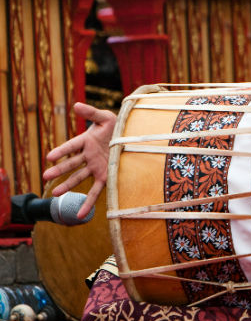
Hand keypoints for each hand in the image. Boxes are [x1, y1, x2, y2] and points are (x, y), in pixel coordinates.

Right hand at [42, 102, 116, 219]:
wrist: (133, 136)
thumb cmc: (118, 125)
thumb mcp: (106, 117)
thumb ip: (91, 113)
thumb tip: (75, 105)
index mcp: (87, 140)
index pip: (72, 146)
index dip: (61, 151)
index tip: (49, 157)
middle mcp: (89, 155)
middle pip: (72, 163)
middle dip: (59, 170)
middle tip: (46, 177)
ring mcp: (96, 166)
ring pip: (79, 177)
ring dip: (67, 185)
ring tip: (55, 193)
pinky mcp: (105, 176)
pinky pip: (95, 190)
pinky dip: (88, 203)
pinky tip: (80, 215)